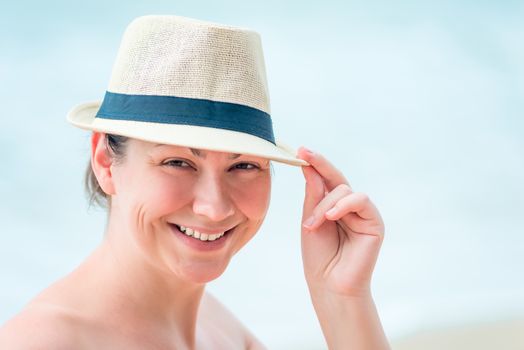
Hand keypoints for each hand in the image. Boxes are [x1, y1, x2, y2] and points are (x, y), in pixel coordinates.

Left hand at [298, 147, 384, 297]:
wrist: (329, 284)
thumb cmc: (318, 256)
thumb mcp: (310, 220)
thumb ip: (314, 196)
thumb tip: (310, 169)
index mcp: (333, 205)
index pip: (326, 179)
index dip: (315, 163)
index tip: (300, 150)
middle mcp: (349, 206)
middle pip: (335, 178)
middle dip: (320, 165)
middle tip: (304, 154)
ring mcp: (363, 213)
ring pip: (344, 189)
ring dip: (325, 204)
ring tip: (313, 224)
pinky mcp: (375, 222)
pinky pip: (361, 200)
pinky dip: (343, 205)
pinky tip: (330, 217)